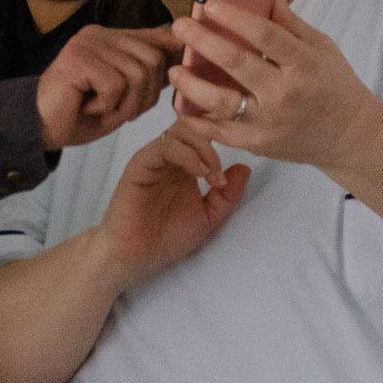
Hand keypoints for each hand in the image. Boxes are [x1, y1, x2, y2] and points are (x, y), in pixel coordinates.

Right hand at [37, 24, 180, 150]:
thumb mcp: (122, 94)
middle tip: (124, 111)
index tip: (175, 78)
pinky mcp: (77, 59)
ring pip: (136, 74)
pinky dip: (108, 106)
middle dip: (147, 95)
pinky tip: (88, 108)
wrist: (38, 128)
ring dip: (127, 105)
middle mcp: (99, 34)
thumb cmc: (80, 114)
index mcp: (110, 37)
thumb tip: (181, 56)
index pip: (155, 38)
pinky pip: (115, 85)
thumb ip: (146, 74)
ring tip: (105, 110)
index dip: (171, 57)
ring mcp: (86, 44)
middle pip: (152, 59)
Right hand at [94, 119, 250, 287]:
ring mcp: (155, 158)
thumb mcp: (209, 217)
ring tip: (211, 176)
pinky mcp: (140, 164)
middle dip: (214, 143)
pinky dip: (186, 154)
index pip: (205, 134)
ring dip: (203, 148)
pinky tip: (199, 173)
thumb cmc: (167, 238)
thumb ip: (228, 195)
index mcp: (186, 165)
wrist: (136, 257)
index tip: (233, 170)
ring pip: (181, 130)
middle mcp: (171, 157)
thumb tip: (246, 168)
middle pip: (195, 126)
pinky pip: (164, 146)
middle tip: (220, 175)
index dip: (223, 140)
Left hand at [169, 0, 376, 170]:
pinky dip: (197, 120)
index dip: (235, 18)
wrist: (350, 137)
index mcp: (304, 64)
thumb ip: (288, 21)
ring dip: (191, 84)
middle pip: (237, 64)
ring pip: (220, 102)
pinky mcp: (258, 144)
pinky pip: (219, 133)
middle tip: (180, 25)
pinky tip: (181, 104)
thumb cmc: (334, 85)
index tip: (210, 4)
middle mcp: (284, 94)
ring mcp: (269, 123)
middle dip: (203, 41)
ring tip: (174, 70)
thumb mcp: (320, 47)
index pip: (266, 36)